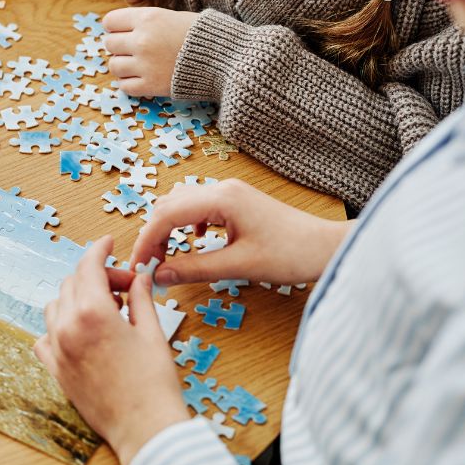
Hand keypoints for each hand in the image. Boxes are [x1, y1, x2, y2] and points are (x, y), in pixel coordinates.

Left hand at [34, 236, 188, 464]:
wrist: (145, 428)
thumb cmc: (154, 382)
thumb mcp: (152, 332)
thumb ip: (140, 299)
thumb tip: (139, 277)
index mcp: (92, 313)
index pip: (88, 266)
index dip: (99, 250)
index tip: (107, 243)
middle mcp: (67, 328)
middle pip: (72, 284)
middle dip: (97, 278)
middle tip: (124, 288)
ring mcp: (57, 350)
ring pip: (55, 307)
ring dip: (76, 300)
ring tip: (106, 311)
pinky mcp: (55, 371)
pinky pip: (44, 338)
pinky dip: (59, 327)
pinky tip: (83, 333)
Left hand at [103, 7, 198, 96]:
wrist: (225, 58)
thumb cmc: (201, 35)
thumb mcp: (172, 16)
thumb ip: (146, 22)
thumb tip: (121, 29)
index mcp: (147, 18)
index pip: (110, 22)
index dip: (115, 27)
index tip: (123, 32)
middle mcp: (142, 40)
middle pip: (110, 43)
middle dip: (120, 46)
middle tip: (134, 49)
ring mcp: (144, 64)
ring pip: (114, 66)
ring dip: (123, 65)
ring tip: (138, 64)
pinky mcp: (150, 86)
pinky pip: (124, 86)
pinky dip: (130, 83)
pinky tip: (143, 77)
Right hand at [130, 180, 350, 287]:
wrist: (327, 248)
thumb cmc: (291, 254)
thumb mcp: (238, 266)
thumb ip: (194, 269)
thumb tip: (158, 276)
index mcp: (221, 199)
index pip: (165, 215)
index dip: (146, 241)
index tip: (138, 266)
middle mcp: (222, 188)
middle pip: (168, 205)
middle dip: (153, 235)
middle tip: (149, 266)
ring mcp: (229, 193)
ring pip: (180, 204)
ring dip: (167, 228)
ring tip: (166, 256)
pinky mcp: (236, 202)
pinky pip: (197, 206)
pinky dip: (185, 225)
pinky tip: (194, 242)